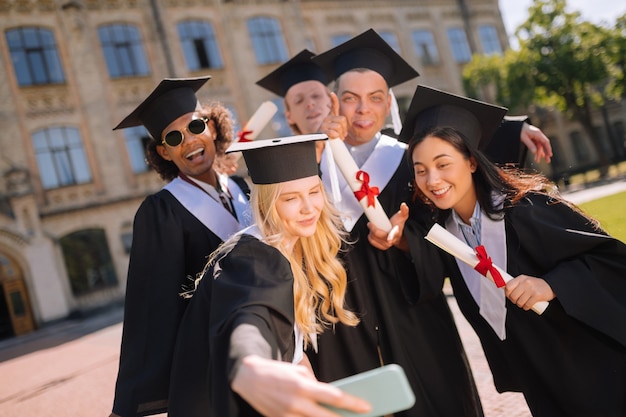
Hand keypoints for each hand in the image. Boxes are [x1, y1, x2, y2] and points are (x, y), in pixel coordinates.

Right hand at [232, 355, 370, 416]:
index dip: (352, 403)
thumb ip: (314, 383)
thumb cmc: (277, 372)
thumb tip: (327, 397)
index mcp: (303, 385)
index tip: (366, 407)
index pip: (333, 396)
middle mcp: (296, 402)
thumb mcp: (298, 370)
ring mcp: (288, 415)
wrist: (248, 378)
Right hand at [320, 93, 346, 140]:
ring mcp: (324, 124)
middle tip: (342, 135)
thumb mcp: (337, 131)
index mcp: (331, 117)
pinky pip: (333, 132)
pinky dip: (335, 136)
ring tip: (337, 137)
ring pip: (338, 126)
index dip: (334, 99)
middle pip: (342, 119)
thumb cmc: (331, 138)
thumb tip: (344, 130)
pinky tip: (333, 138)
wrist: (321, 146)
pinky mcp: (322, 131)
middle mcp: (326, 119)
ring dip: (340, 134)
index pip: (334, 106)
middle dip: (344, 129)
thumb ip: (341, 128)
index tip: (332, 93)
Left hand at [367, 203, 408, 251]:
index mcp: (397, 232)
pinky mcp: (382, 247)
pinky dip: (370, 237)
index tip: (389, 239)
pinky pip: (373, 242)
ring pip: (375, 238)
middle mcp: (392, 239)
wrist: (399, 235)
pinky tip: (371, 233)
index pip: (394, 234)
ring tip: (372, 228)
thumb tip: (403, 205)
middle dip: (373, 228)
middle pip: (379, 234)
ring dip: (371, 232)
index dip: (391, 236)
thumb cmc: (398, 225)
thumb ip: (404, 210)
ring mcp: (387, 244)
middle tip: (370, 223)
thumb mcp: (402, 217)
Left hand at [505, 274, 554, 310]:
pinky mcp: (537, 295)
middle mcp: (525, 283)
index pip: (508, 286)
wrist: (551, 285)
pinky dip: (526, 307)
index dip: (507, 293)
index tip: (509, 296)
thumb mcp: (525, 281)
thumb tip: (505, 290)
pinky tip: (527, 306)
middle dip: (514, 301)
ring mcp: (531, 289)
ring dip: (520, 305)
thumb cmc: (535, 285)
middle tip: (517, 301)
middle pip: (513, 296)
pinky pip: (527, 305)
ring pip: (519, 302)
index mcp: (521, 278)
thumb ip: (516, 284)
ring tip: (523, 303)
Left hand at [520, 122, 551, 162]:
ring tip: (537, 161)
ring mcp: (536, 136)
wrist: (516, 125)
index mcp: (538, 133)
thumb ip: (530, 145)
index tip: (550, 155)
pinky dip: (537, 150)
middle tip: (548, 161)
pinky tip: (539, 156)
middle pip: (544, 145)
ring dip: (539, 153)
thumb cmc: (519, 130)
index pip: (545, 142)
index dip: (548, 148)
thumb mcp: (524, 138)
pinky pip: (536, 145)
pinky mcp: (533, 138)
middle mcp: (538, 135)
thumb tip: (535, 152)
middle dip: (546, 153)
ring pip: (539, 146)